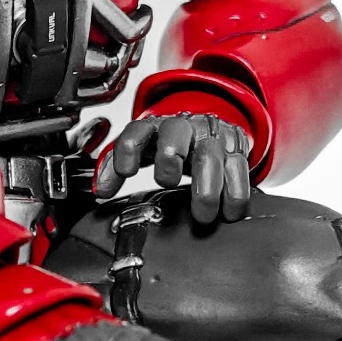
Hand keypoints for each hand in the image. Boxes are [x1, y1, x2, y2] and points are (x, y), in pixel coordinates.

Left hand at [94, 114, 251, 223]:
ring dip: (207, 187)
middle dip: (170, 158)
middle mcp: (184, 126)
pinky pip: (240, 168)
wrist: (207, 125)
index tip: (126, 171)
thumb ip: (116, 165)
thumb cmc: (169, 141)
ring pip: (211, 154)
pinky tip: (230, 212)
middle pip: (176, 133)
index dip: (129, 149)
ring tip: (202, 215)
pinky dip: (236, 193)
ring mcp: (211, 136)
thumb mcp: (142, 148)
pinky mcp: (235, 147)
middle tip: (167, 183)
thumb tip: (101, 190)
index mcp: (155, 126)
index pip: (137, 130)